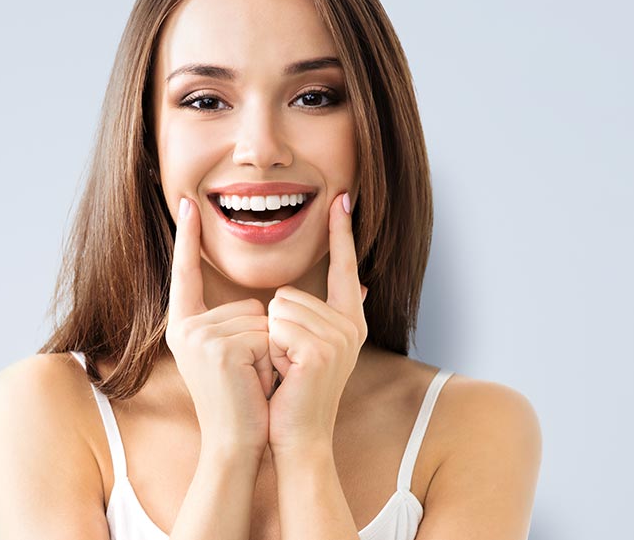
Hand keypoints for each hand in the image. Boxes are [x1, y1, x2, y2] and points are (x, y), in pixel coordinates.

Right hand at [164, 197, 275, 456]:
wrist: (236, 442)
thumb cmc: (245, 399)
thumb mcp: (243, 352)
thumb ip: (254, 320)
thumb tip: (328, 289)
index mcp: (185, 325)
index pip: (185, 274)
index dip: (187, 238)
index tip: (186, 203)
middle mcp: (184, 327)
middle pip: (249, 303)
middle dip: (264, 338)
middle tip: (248, 374)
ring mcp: (198, 336)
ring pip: (261, 320)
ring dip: (270, 352)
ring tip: (251, 380)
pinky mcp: (217, 347)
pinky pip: (266, 335)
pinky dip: (271, 360)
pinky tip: (253, 382)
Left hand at [266, 192, 368, 452]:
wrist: (296, 437)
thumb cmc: (293, 393)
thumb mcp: (310, 348)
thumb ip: (328, 314)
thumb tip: (363, 283)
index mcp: (349, 321)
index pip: (345, 267)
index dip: (342, 232)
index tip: (342, 197)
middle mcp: (350, 326)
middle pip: (288, 292)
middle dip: (274, 327)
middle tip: (287, 364)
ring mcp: (339, 338)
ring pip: (278, 307)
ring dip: (270, 340)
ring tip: (285, 370)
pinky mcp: (320, 350)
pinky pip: (276, 325)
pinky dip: (270, 350)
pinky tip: (284, 375)